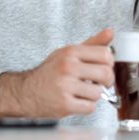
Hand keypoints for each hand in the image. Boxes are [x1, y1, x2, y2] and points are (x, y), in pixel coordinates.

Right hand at [0, 28, 114, 117]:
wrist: (27, 92)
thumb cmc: (51, 72)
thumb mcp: (69, 53)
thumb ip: (92, 43)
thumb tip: (110, 32)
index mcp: (71, 52)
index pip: (105, 53)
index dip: (109, 63)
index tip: (104, 67)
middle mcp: (68, 67)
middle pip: (106, 73)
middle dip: (106, 80)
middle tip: (99, 82)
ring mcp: (65, 86)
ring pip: (98, 92)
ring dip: (93, 95)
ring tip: (82, 91)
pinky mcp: (64, 104)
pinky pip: (90, 107)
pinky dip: (86, 106)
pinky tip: (77, 100)